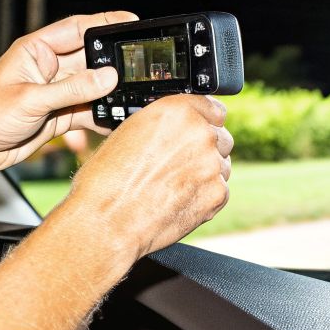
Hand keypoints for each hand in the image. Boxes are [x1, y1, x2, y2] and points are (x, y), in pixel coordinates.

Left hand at [0, 11, 136, 175]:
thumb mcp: (30, 99)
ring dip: (109, 93)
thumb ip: (72, 89)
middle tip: (138, 66)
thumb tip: (107, 77)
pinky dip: (103, 116)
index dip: (104, 23)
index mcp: (37, 50)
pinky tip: (116, 120)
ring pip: (93, 87)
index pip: (76, 29)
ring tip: (131, 97)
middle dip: (113, 64)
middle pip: (90, 59)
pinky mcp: (60, 114)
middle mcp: (49, 68)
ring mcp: (56, 91)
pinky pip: (89, 111)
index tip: (131, 20)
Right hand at [61, 95, 232, 257]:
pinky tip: (178, 201)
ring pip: (222, 165)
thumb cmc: (108, 179)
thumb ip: (165, 124)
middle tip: (181, 166)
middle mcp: (199, 132)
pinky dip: (204, 197)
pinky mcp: (217, 194)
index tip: (201, 131)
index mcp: (176, 110)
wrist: (107, 220)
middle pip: (221, 137)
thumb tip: (182, 129)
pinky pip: (219, 190)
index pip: (213, 108)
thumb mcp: (131, 132)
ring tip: (174, 187)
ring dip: (206, 173)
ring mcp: (212, 164)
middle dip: (206, 150)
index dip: (205, 122)